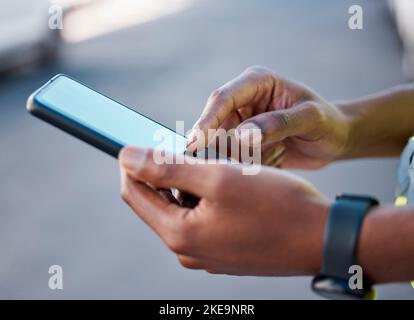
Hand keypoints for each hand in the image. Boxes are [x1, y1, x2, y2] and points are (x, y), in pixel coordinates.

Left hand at [119, 146, 329, 275]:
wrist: (323, 238)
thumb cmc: (276, 205)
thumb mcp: (218, 177)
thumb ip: (166, 167)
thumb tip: (126, 156)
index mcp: (180, 234)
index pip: (135, 194)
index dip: (134, 164)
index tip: (145, 139)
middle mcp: (189, 250)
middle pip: (159, 202)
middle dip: (167, 173)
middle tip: (194, 151)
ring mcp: (208, 254)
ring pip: (183, 209)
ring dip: (190, 185)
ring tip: (221, 169)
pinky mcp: (225, 252)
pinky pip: (203, 220)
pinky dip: (207, 199)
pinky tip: (231, 188)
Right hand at [187, 66, 350, 168]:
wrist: (335, 140)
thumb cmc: (327, 122)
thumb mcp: (310, 119)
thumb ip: (277, 123)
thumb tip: (242, 136)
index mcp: (257, 83)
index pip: (223, 98)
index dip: (207, 120)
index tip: (195, 143)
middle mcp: (244, 101)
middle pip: (216, 124)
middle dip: (228, 144)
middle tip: (254, 156)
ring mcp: (242, 123)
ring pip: (223, 145)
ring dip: (246, 156)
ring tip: (278, 152)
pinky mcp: (244, 142)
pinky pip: (235, 158)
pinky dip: (251, 164)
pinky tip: (277, 157)